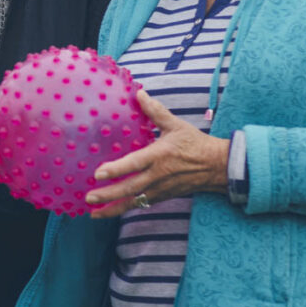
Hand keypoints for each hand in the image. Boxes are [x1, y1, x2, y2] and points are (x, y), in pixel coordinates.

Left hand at [85, 90, 229, 218]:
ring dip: (113, 208)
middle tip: (88, 197)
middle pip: (130, 188)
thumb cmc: (194, 144)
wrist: (217, 166)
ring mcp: (160, 189)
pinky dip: (124, 209)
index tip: (98, 173)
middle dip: (108, 194)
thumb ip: (156, 111)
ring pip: (134, 201)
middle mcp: (158, 175)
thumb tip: (139, 93)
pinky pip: (141, 204)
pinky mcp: (162, 196)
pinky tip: (108, 212)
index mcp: (159, 156)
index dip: (116, 169)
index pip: (134, 164)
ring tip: (93, 213)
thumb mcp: (176, 125)